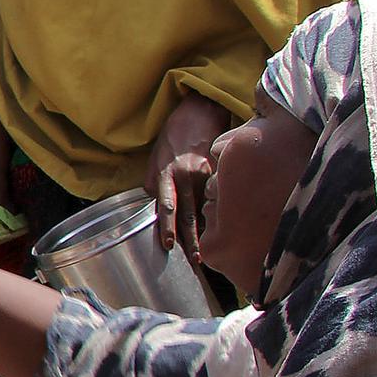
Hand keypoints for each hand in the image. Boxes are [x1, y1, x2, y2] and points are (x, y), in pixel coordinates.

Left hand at [145, 93, 231, 262]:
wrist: (199, 112)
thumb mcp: (154, 159)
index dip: (168, 226)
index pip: (166, 205)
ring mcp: (207, 176)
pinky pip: (217, 199)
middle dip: (193, 241)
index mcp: (167, 174)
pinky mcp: (221, 174)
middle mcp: (188, 176)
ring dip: (207, 232)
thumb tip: (158, 207)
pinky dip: (217, 215)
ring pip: (206, 210)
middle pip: (190, 215)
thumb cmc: (173, 137)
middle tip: (197, 264)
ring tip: (210, 256)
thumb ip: (154, 185)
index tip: (170, 245)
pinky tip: (222, 230)